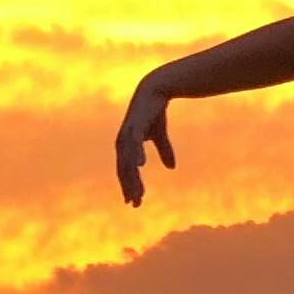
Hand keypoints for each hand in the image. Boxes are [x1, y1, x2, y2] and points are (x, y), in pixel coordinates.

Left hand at [113, 75, 174, 206]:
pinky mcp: (134, 126)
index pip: (125, 171)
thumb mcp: (160, 135)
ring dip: (132, 178)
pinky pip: (134, 144)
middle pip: (124, 170)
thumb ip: (164, 151)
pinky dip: (136, 154)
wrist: (155, 89)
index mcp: (126, 145)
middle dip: (129, 188)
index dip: (129, 186)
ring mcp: (127, 134)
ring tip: (138, 193)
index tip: (133, 202)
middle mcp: (122, 142)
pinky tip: (141, 166)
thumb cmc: (154, 112)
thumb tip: (171, 168)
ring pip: (128, 161)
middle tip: (135, 204)